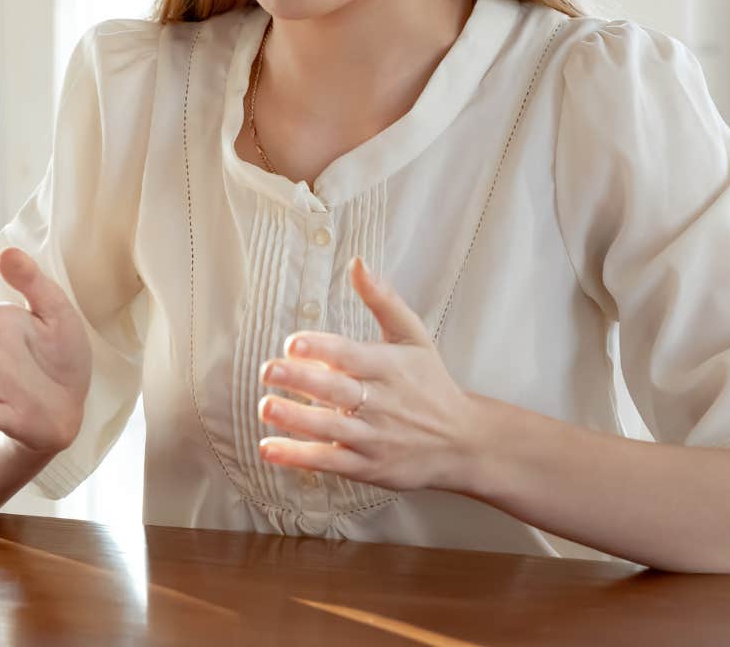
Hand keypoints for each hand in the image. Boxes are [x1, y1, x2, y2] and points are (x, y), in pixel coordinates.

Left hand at [256, 257, 485, 492]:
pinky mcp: (368, 466)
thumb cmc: (430, 383)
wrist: (464, 443)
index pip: (351, 355)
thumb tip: (357, 262)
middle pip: (336, 390)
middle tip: (268, 370)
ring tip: (265, 406)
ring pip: (330, 428)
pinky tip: (268, 449)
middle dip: (301, 380)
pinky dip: (298, 457)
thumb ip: (383, 300)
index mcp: (389, 367)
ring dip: (295, 419)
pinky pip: (329, 461)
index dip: (322, 349)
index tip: (293, 343)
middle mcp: (381, 402)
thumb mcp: (414, 337)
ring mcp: (374, 437)